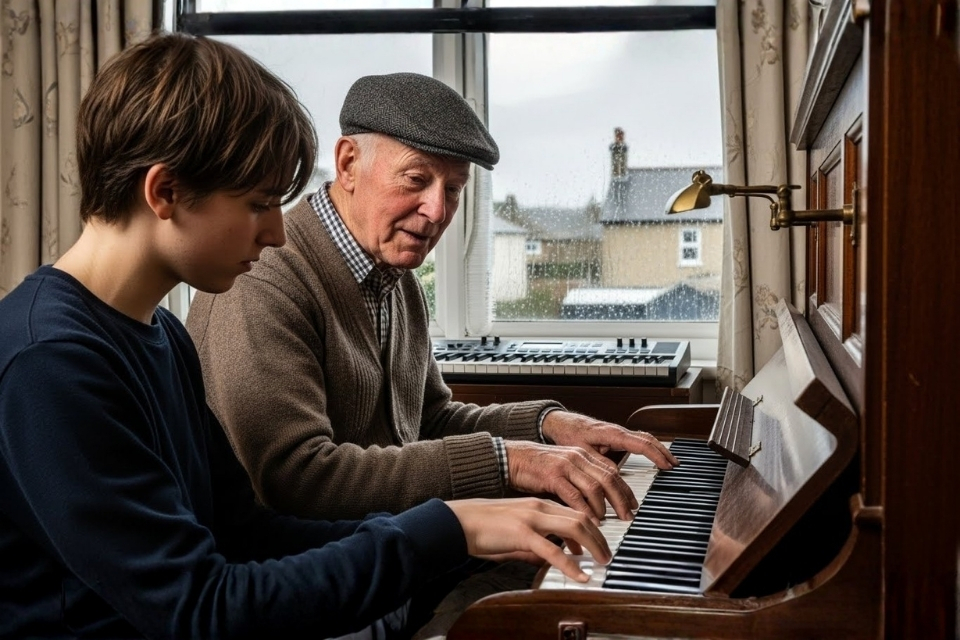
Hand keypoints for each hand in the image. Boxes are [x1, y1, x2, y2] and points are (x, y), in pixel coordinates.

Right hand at [445, 497, 610, 583]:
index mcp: (538, 505)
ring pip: (575, 528)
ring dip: (593, 546)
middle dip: (600, 538)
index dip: (591, 529)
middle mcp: (539, 508)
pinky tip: (579, 575)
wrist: (459, 521)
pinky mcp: (522, 534)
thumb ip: (534, 543)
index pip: (574, 513)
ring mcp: (532, 519)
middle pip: (581, 518)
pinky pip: (553, 550)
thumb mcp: (515, 532)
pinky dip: (570, 564)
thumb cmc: (483, 527)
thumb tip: (547, 558)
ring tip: (601, 562)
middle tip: (607, 555)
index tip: (597, 546)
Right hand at [505, 439, 637, 521]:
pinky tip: (586, 527)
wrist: (509, 458)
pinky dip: (583, 515)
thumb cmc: (534, 468)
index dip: (624, 489)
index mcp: (580, 455)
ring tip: (607, 526)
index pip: (610, 471)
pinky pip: (573, 497)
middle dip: (620, 501)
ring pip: (594, 488)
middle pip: (607, 479)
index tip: (632, 505)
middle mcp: (575, 458)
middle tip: (627, 518)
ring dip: (603, 509)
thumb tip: (596, 502)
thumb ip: (578, 482)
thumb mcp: (561, 470)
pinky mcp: (550, 478)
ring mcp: (563, 467)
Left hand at [542, 411, 678, 470]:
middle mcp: (618, 431)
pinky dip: (648, 448)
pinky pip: (637, 440)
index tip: (667, 465)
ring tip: (669, 462)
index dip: (656, 454)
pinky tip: (652, 457)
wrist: (560, 423)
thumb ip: (599, 462)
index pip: (641, 443)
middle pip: (648, 439)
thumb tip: (614, 475)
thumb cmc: (569, 434)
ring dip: (657, 449)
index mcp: (612, 433)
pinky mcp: (615, 437)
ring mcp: (617, 433)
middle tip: (675, 465)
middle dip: (663, 451)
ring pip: (644, 438)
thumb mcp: (582, 451)